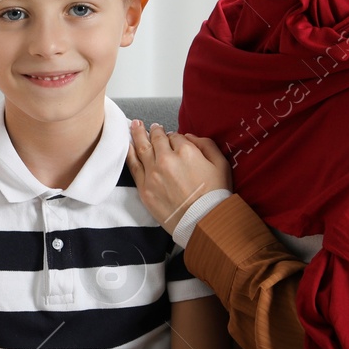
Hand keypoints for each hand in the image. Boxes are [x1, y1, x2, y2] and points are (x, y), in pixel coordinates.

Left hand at [126, 121, 232, 235]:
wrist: (203, 222)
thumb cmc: (215, 196)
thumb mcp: (221, 164)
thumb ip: (206, 145)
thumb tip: (189, 136)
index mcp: (186, 152)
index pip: (175, 137)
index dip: (174, 137)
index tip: (172, 138)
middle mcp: (166, 159)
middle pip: (156, 139)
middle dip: (154, 130)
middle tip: (151, 126)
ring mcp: (153, 174)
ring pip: (142, 148)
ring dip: (137, 134)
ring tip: (134, 125)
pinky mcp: (144, 188)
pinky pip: (133, 166)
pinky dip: (129, 153)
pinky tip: (128, 145)